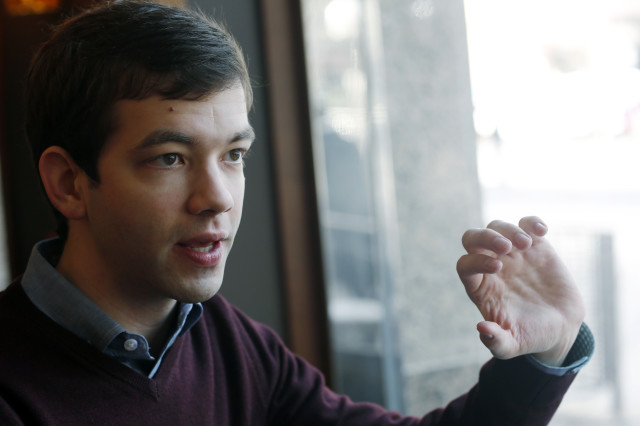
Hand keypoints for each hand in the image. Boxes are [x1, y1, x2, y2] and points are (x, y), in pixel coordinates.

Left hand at [456, 216, 584, 365]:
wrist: (560, 328)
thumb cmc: (529, 336)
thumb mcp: (512, 346)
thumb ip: (495, 341)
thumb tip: (481, 328)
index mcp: (480, 286)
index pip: (464, 265)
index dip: (475, 262)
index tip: (497, 268)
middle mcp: (491, 266)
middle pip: (472, 239)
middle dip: (485, 238)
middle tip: (506, 247)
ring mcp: (512, 254)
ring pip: (497, 227)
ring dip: (509, 230)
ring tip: (527, 244)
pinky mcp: (536, 247)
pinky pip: (526, 224)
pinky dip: (531, 222)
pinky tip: (541, 231)